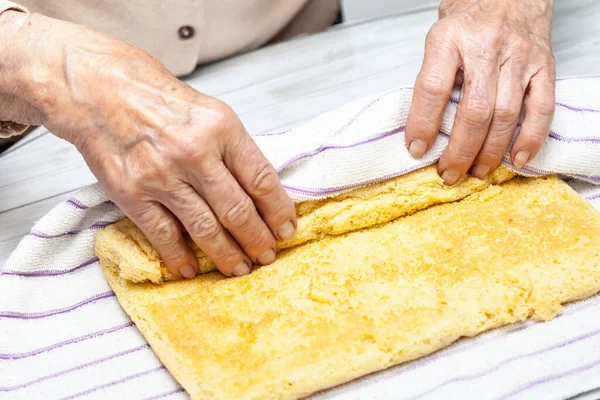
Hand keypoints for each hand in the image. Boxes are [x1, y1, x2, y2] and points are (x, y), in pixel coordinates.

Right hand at [1, 12, 296, 277]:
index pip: (261, 179)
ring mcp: (162, 176)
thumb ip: (235, 149)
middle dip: (258, 240)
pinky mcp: (132, 194)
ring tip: (240, 268)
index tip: (287, 228)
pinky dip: (180, 257)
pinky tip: (191, 270)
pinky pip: (164, 235)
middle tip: (267, 256)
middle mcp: (194, 153)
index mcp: (221, 128)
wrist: (100, 91)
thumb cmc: (159, 100)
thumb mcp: (210, 112)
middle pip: (238, 210)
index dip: (278, 211)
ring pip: (206, 229)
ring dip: (227, 255)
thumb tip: (262, 192)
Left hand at [406, 0, 555, 183]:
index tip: (416, 150)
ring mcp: (519, 57)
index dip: (423, 125)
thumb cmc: (469, 18)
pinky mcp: (544, 66)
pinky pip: (542, 109)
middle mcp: (486, 46)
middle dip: (459, 151)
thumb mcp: (439, 38)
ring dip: (489, 152)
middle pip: (474, 112)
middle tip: (448, 173)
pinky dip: (530, 139)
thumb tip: (426, 130)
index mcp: (449, 38)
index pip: (432, 89)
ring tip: (476, 172)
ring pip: (505, 116)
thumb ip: (435, 77)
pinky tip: (515, 160)